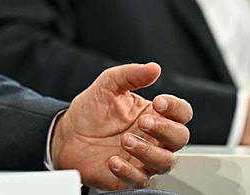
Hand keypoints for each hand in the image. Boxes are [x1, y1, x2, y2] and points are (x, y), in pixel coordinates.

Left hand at [50, 62, 191, 190]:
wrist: (67, 134)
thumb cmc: (92, 110)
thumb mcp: (108, 84)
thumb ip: (131, 75)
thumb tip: (154, 68)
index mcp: (154, 114)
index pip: (182, 113)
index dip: (176, 108)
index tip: (159, 102)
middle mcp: (154, 138)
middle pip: (180, 138)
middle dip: (165, 129)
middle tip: (142, 121)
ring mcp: (143, 158)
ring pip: (165, 162)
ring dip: (148, 151)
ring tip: (125, 140)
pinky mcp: (129, 176)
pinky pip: (140, 181)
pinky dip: (128, 172)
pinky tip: (113, 160)